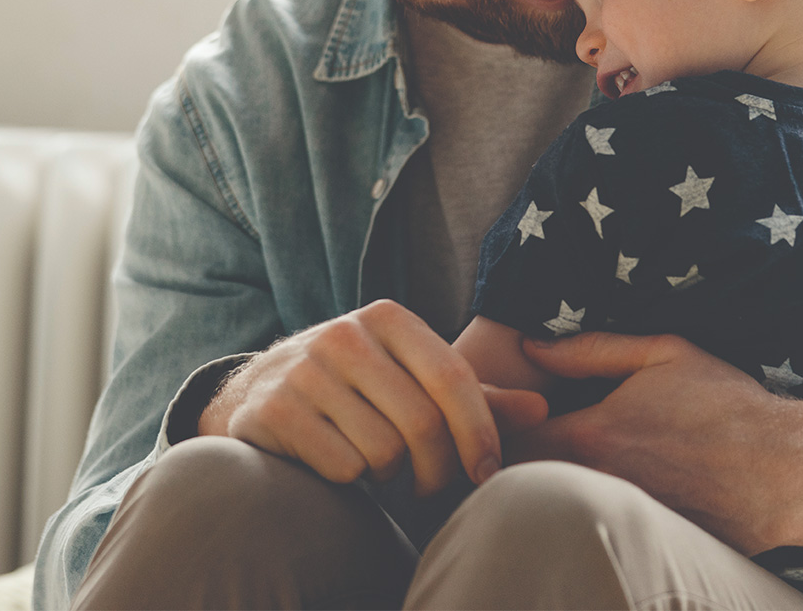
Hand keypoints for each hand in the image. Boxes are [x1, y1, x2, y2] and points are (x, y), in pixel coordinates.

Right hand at [197, 299, 548, 494]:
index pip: (453, 377)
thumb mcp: (412, 377)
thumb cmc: (358, 387)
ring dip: (390, 475)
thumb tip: (542, 410)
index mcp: (387, 317)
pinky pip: (343, 467)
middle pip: (422, 422)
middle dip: (437, 469)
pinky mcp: (276, 409)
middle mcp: (344, 334)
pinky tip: (339, 463)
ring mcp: (305, 370)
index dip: (479, 432)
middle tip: (431, 486)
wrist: (260, 390)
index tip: (486, 472)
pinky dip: (351, 479)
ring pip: (384, 450)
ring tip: (377, 464)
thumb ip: (476, 396)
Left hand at [505, 332, 802, 554]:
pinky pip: (600, 526)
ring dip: (548, 486)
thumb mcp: (662, 353)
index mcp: (593, 435)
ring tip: (551, 462)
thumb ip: (589, 349)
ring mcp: (620, 517)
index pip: (510, 440)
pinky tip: (597, 492)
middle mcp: (599, 483)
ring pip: (559, 505)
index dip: (497, 427)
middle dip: (512, 459)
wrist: (789, 469)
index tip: (499, 415)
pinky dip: (588, 511)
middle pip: (524, 480)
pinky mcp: (645, 541)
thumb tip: (533, 346)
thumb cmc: (727, 403)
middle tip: (514, 440)